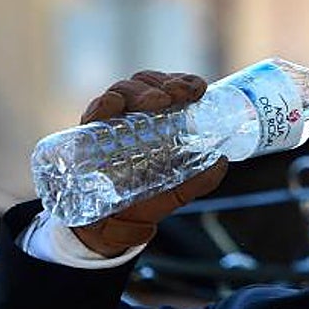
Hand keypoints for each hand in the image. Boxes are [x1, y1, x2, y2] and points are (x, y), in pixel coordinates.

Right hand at [71, 70, 227, 256]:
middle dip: (163, 82)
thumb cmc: (144, 201)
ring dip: (140, 90)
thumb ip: (200, 180)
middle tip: (179, 94)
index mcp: (153, 122)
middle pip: (143, 84)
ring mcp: (108, 124)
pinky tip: (114, 104)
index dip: (181, 82)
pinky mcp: (86, 137)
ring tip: (159, 100)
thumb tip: (222, 161)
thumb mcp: (177, 192)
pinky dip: (103, 105)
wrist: (112, 227)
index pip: (166, 89)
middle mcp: (130, 117)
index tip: (199, 88)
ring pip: (121, 92)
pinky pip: (92, 114)